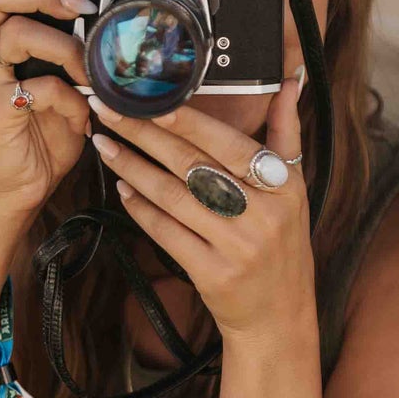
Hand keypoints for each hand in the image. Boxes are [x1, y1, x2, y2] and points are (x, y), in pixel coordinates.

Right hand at [0, 0, 95, 220]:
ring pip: (9, 30)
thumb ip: (74, 46)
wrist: (18, 191)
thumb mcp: (64, 80)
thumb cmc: (41, 133)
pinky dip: (67, 99)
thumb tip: (106, 15)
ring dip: (60, 43)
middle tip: (73, 3)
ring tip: (87, 66)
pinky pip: (32, 86)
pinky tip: (81, 117)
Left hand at [90, 80, 314, 344]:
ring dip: (133, 167)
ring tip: (104, 144)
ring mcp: (237, 246)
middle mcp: (262, 213)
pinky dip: (141, 208)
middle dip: (144, 134)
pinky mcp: (212, 273)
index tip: (148, 98)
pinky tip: (122, 188)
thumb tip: (290, 81)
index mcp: (282, 184)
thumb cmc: (282, 243)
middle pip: (192, 164)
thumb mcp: (294, 189)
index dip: (186, 120)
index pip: (228, 142)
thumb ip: (286, 133)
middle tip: (107, 109)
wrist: (279, 315)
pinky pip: (167, 232)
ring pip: (173, 196)